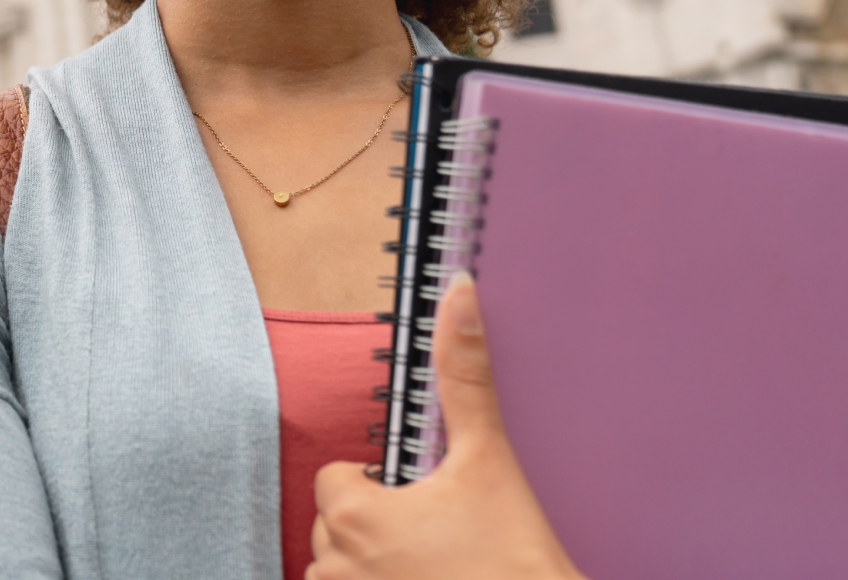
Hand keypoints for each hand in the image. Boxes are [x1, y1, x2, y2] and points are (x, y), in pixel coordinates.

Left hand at [305, 273, 586, 579]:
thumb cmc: (513, 561)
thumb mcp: (488, 462)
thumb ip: (464, 378)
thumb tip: (457, 295)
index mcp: (354, 515)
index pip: (336, 478)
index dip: (378, 483)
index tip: (420, 497)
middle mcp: (334, 566)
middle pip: (335, 524)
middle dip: (373, 525)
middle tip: (435, 535)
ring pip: (336, 569)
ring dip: (369, 566)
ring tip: (431, 566)